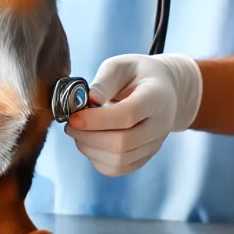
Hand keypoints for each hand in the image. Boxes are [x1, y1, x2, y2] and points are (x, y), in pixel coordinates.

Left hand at [64, 54, 202, 176]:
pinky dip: (98, 159)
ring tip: (78, 132)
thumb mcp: (122, 65)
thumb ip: (105, 81)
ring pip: (119, 160)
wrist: (164, 90)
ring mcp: (154, 144)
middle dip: (88, 137)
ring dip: (90, 149)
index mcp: (156, 97)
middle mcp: (160, 125)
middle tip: (70, 125)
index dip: (97, 120)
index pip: (128, 115)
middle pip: (122, 143)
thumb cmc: (137, 74)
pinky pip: (119, 168)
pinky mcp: (145, 157)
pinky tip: (90, 143)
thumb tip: (89, 100)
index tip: (74, 117)